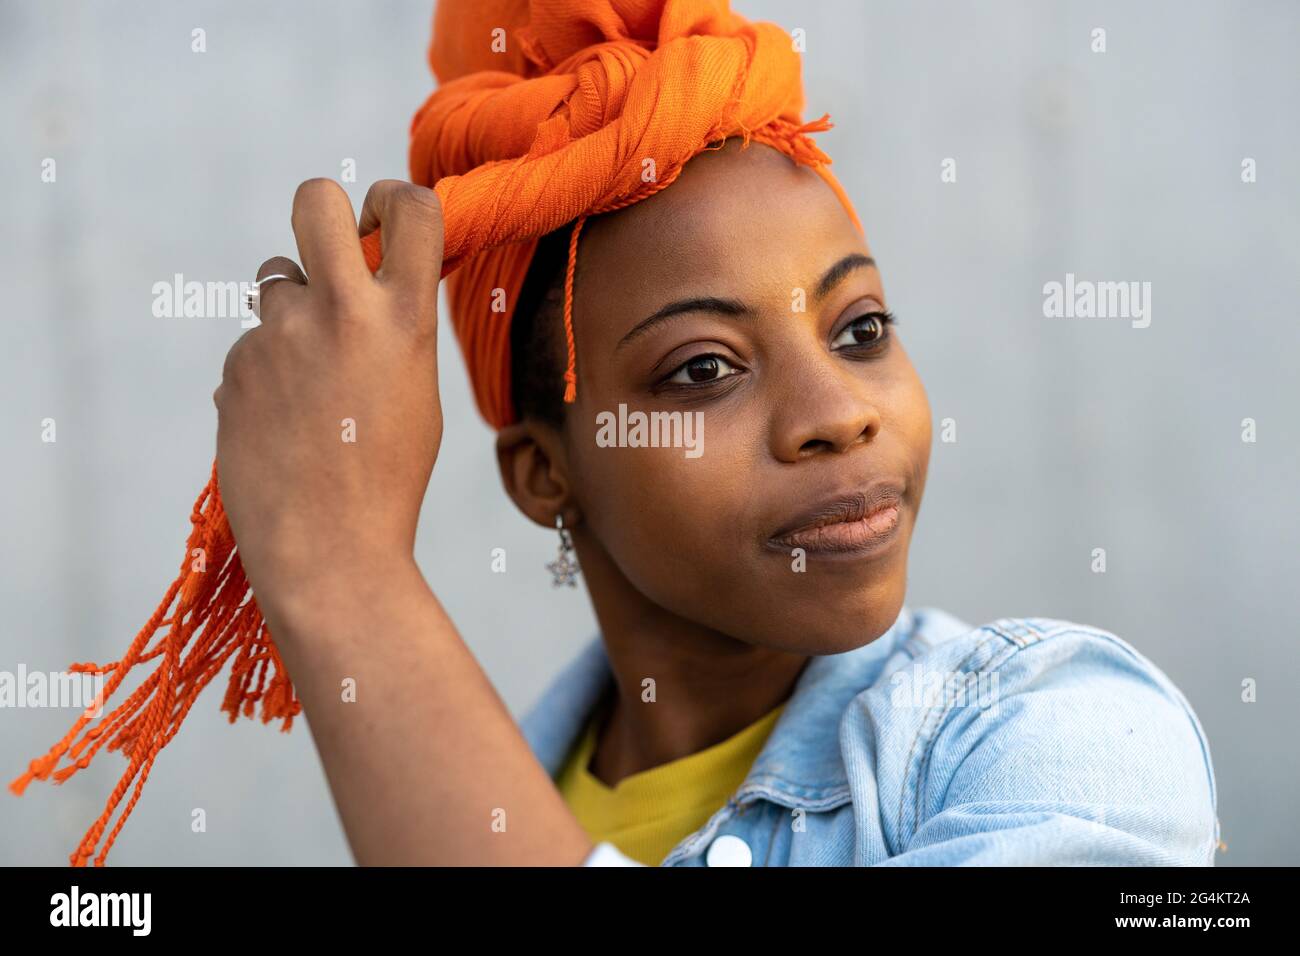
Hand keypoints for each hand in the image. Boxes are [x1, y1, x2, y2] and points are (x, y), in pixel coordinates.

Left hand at [214, 178, 444, 628]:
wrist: (329, 550)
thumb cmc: (388, 479)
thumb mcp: (417, 391)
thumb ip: (395, 327)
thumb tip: (368, 280)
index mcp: (406, 318)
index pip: (412, 206)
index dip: (395, 200)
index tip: (383, 222)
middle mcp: (341, 311)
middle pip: (316, 198)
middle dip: (324, 210)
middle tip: (330, 250)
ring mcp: (280, 336)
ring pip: (277, 280)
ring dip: (291, 310)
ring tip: (309, 380)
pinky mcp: (235, 367)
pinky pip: (252, 345)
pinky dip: (265, 372)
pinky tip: (283, 424)